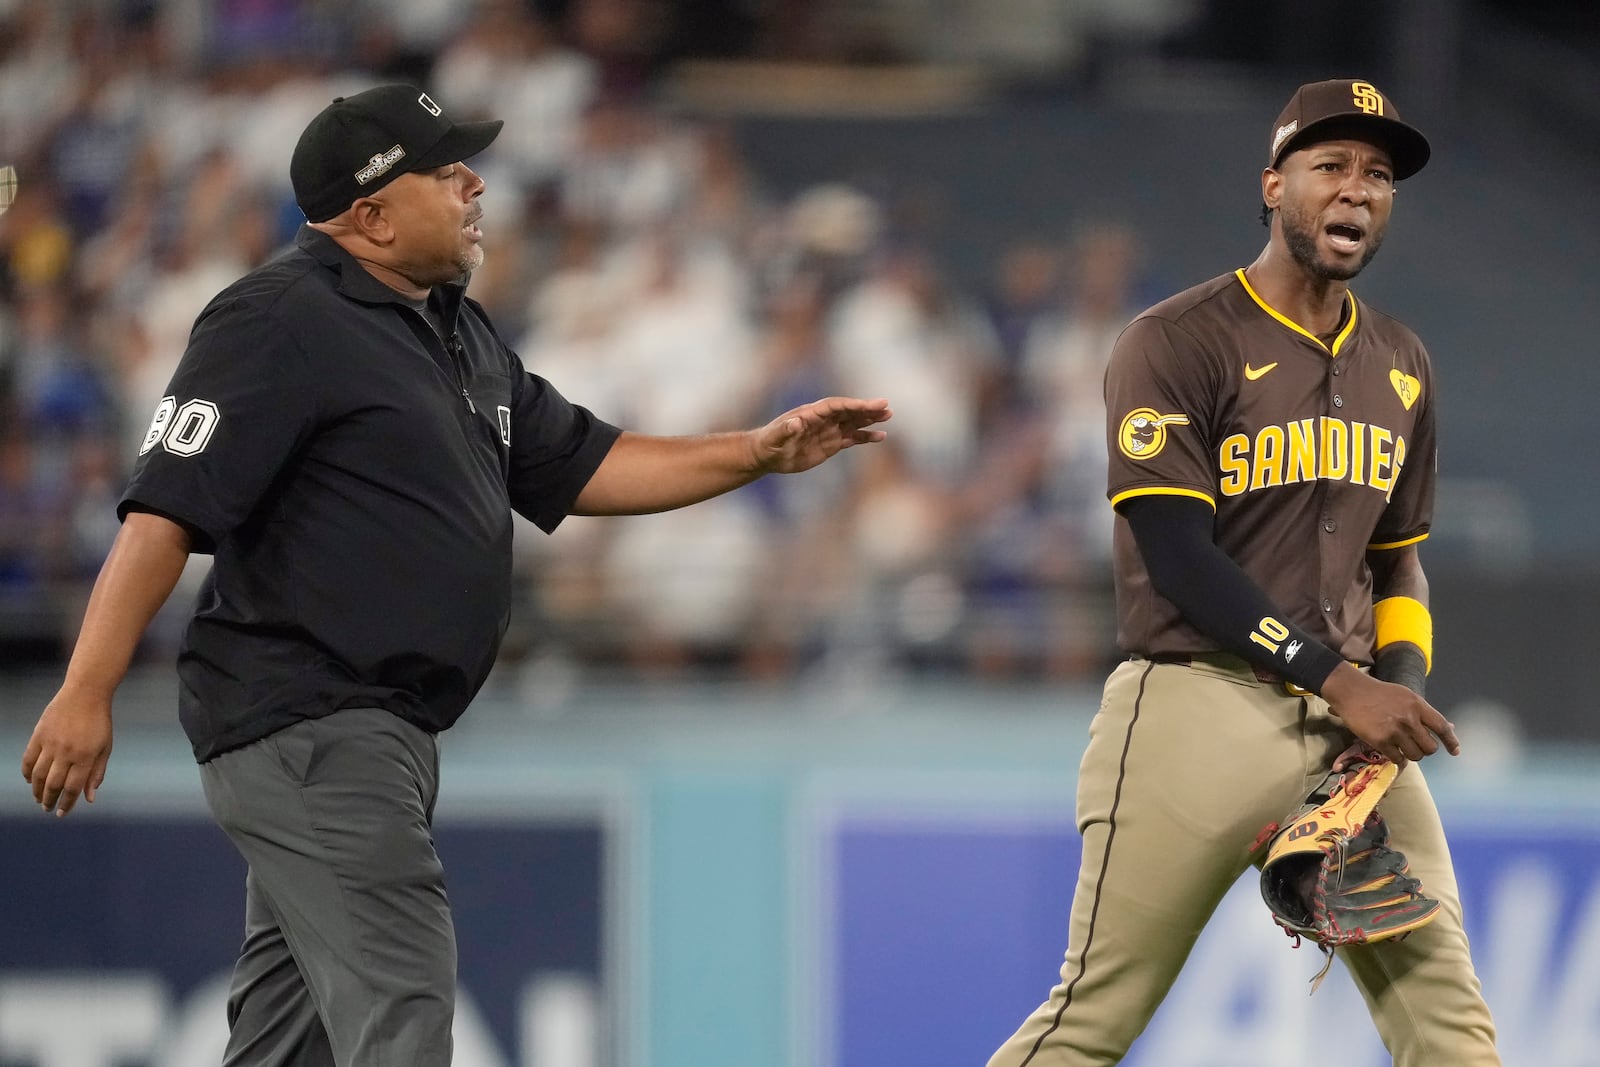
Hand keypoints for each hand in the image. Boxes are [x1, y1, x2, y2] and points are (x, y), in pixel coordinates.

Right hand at [21, 689, 113, 816]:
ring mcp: (51, 744)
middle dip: (49, 800)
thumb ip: (97, 773)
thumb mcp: (105, 748)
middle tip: (47, 808)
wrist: (85, 694)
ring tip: (38, 799)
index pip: (73, 788)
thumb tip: (90, 798)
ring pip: (38, 775)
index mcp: (86, 757)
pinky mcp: (39, 735)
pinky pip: (28, 759)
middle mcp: (67, 753)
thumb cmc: (99, 722)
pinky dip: (26, 773)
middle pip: (53, 784)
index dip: (67, 804)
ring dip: (37, 790)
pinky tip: (29, 781)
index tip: (61, 814)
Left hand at [752, 396, 890, 473]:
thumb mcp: (775, 437)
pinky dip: (866, 436)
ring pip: (853, 422)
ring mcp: (828, 431)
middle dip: (867, 409)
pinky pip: (852, 438)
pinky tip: (880, 436)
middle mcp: (823, 419)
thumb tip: (796, 422)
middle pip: (848, 411)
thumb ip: (786, 429)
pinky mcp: (831, 444)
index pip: (836, 406)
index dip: (853, 405)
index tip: (870, 405)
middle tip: (887, 407)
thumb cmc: (768, 444)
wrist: (767, 454)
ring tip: (889, 416)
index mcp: (811, 413)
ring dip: (870, 419)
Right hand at [1320, 662, 1458, 767]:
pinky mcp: (1380, 741)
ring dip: (1411, 754)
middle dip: (1425, 749)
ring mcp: (1394, 731)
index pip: (1441, 727)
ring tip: (1402, 746)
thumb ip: (1426, 713)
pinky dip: (1396, 756)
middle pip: (1430, 747)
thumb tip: (1449, 727)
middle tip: (1416, 745)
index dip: (1450, 741)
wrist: (1352, 692)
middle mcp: (1409, 719)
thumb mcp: (1407, 697)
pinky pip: (1397, 758)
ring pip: (1415, 755)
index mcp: (1417, 705)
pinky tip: (1390, 749)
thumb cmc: (1380, 693)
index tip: (1455, 751)